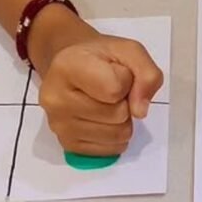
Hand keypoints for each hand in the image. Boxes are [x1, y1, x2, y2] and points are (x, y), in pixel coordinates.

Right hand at [38, 32, 163, 156]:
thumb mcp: (130, 51)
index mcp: (67, 66)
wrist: (72, 66)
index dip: (126, 80)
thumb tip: (140, 111)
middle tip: (110, 88)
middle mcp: (55, 98)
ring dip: (122, 120)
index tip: (115, 71)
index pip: (115, 88)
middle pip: (118, 115)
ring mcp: (58, 125)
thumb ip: (146, 74)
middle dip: (124, 101)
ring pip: (117, 135)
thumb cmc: (100, 57)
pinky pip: (110, 150)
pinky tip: (102, 118)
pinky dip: (115, 136)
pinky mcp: (67, 144)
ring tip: (106, 102)